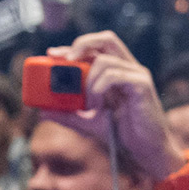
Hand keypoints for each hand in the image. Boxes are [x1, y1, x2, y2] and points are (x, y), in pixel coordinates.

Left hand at [40, 29, 175, 179]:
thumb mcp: (89, 123)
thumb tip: (42, 112)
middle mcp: (129, 68)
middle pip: (107, 39)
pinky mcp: (142, 86)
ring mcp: (137, 76)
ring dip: (89, 80)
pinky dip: (99, 87)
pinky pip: (115, 75)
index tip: (53, 54)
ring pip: (105, 60)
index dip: (74, 46)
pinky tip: (98, 104)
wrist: (146, 151)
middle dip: (82, 44)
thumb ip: (68, 115)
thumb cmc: (123, 134)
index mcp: (118, 72)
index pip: (96, 48)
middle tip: (65, 60)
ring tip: (90, 104)